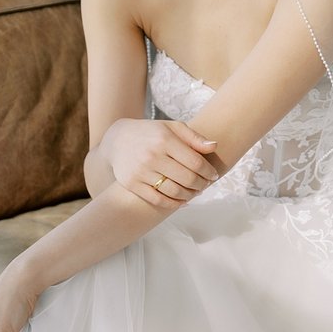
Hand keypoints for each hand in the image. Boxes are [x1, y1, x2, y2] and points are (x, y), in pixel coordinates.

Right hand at [100, 118, 217, 208]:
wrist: (118, 140)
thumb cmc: (151, 133)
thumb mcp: (172, 128)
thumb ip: (194, 137)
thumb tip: (214, 147)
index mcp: (164, 140)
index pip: (195, 162)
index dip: (209, 172)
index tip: (214, 175)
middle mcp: (152, 156)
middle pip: (187, 179)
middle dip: (201, 185)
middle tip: (205, 185)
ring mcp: (141, 171)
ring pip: (174, 191)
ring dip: (189, 195)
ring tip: (194, 192)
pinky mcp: (132, 184)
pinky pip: (158, 200)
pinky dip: (173, 204)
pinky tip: (182, 201)